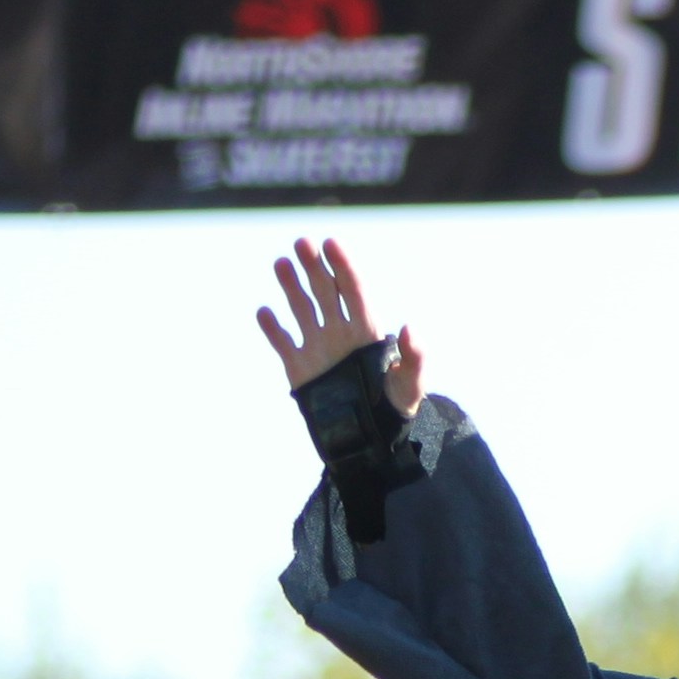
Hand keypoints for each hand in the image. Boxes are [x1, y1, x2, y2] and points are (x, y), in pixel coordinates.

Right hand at [257, 237, 426, 412]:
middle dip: (314, 267)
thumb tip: (408, 327)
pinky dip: (272, 328)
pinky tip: (264, 311)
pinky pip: (283, 342)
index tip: (331, 243)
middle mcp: (340, 333)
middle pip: (324, 291)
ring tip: (281, 263)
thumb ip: (413, 357)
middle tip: (301, 242)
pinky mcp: (299, 367)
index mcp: (366, 332)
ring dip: (291, 286)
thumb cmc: (396, 407)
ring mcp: (318, 348)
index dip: (343, 266)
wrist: (371, 436)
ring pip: (301, 309)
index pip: (353, 290)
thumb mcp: (411, 383)